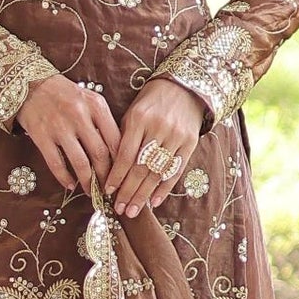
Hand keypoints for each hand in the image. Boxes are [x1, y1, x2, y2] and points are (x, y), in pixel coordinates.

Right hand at [16, 75, 119, 193]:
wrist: (31, 84)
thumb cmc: (66, 94)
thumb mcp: (90, 100)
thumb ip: (104, 122)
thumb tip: (116, 154)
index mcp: (97, 106)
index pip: (115, 140)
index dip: (121, 163)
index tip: (122, 176)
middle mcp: (80, 116)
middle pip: (100, 154)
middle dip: (106, 177)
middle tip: (108, 189)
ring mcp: (59, 126)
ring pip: (80, 162)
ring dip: (87, 182)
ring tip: (91, 191)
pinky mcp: (41, 135)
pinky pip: (56, 163)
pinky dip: (64, 178)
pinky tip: (70, 185)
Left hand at [105, 79, 208, 218]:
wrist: (183, 88)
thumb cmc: (150, 103)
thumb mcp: (132, 113)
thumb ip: (123, 138)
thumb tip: (109, 171)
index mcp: (139, 118)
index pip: (125, 154)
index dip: (116, 176)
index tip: (107, 192)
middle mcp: (159, 128)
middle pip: (141, 167)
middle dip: (128, 192)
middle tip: (119, 209)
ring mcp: (176, 136)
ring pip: (157, 172)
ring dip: (144, 195)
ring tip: (133, 210)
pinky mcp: (190, 142)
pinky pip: (175, 170)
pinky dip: (164, 188)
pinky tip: (154, 202)